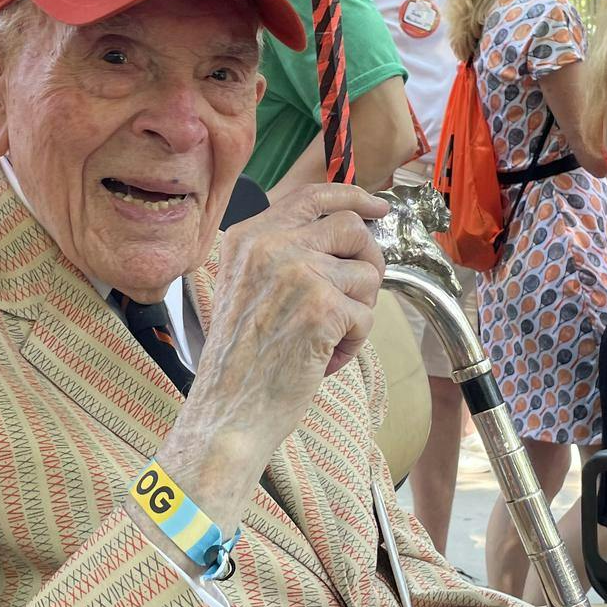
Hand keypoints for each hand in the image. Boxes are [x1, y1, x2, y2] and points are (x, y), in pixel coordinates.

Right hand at [156, 184, 387, 518]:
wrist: (227, 411)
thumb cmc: (239, 360)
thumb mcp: (246, 286)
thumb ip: (284, 252)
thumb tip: (350, 232)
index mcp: (250, 236)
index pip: (314, 195)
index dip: (354, 198)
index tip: (379, 208)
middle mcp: (272, 246)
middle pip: (352, 229)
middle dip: (369, 260)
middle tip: (358, 295)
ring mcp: (298, 274)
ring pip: (367, 274)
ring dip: (359, 311)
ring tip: (326, 339)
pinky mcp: (322, 309)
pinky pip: (367, 315)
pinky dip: (353, 343)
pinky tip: (323, 357)